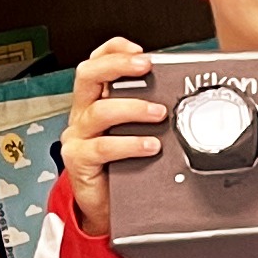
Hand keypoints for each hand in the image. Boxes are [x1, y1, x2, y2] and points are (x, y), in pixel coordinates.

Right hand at [58, 37, 165, 235]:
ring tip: (159, 114)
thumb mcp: (132, 132)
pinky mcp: (79, 160)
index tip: (140, 51)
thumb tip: (179, 96)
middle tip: (146, 67)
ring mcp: (78, 136)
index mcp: (94, 101)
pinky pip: (102, 147)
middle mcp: (82, 114)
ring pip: (99, 110)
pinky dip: (129, 144)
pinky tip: (150, 146)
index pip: (96, 63)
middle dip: (118, 66)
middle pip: (88, 75)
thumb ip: (146, 112)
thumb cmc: (120, 167)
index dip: (114, 50)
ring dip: (133, 108)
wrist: (103, 207)